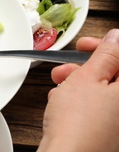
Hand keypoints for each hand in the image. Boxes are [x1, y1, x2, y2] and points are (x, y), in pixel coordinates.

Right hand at [38, 29, 118, 151]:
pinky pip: (97, 107)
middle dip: (87, 66)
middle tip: (69, 64)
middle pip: (113, 75)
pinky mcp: (107, 132)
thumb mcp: (87, 78)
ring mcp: (117, 122)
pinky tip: (62, 101)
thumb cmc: (78, 123)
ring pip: (102, 91)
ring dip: (79, 82)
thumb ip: (105, 55)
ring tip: (59, 83)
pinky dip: (80, 100)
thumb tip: (116, 38)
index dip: (105, 46)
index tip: (86, 45)